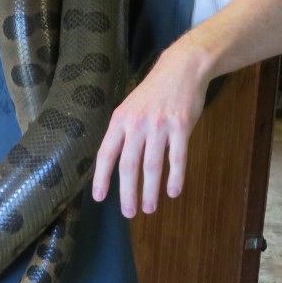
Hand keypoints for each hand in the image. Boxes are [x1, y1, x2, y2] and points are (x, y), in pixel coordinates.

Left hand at [91, 45, 208, 217]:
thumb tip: (113, 161)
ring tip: (149, 208)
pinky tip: (174, 192)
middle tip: (129, 213)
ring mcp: (159, 125)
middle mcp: (136, 124)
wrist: (181, 69)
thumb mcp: (130, 107)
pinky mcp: (181, 126)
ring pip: (152, 165)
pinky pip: (177, 157)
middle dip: (127, 192)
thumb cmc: (153, 92)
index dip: (101, 177)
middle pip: (129, 164)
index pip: (106, 153)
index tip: (99, 198)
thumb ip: (123, 132)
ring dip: (150, 190)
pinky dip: (176, 177)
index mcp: (119, 120)